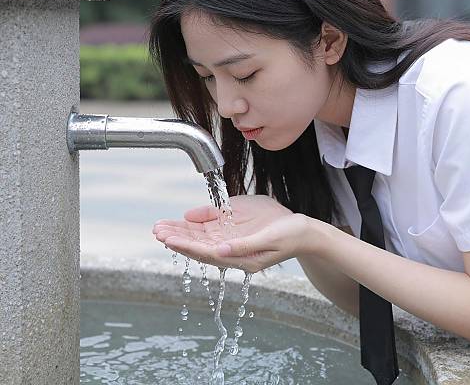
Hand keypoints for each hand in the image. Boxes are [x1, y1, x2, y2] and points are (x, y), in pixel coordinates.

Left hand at [152, 195, 311, 272]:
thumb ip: (243, 246)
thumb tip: (219, 251)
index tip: (169, 240)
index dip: (187, 246)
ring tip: (160, 227)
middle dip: (177, 238)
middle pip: (199, 246)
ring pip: (201, 238)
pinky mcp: (234, 229)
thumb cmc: (290, 236)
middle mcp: (231, 250)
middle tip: (157, 230)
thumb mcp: (269, 240)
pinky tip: (182, 220)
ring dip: (181, 232)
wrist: (303, 230)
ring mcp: (232, 239)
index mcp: (240, 258)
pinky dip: (194, 225)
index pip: (207, 253)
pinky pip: (211, 228)